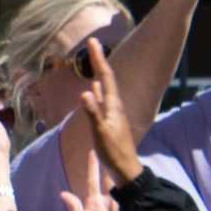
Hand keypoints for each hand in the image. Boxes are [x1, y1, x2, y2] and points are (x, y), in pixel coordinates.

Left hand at [61, 150, 132, 210]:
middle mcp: (104, 205)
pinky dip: (131, 188)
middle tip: (111, 146)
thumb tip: (64, 193)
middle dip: (109, 164)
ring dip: (121, 173)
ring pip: (120, 187)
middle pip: (108, 180)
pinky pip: (130, 199)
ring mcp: (118, 210)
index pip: (92, 181)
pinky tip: (134, 177)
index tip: (93, 150)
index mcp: (91, 206)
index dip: (93, 166)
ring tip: (124, 157)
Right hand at [74, 38, 143, 183]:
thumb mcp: (100, 133)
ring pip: (105, 86)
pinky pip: (102, 98)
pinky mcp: (109, 120)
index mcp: (113, 105)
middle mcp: (114, 105)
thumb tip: (85, 92)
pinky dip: (97, 88)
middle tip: (92, 43)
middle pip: (106, 77)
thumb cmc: (113, 152)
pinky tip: (94, 87)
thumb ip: (93, 112)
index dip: (98, 59)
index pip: (105, 76)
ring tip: (94, 60)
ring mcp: (112, 112)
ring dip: (98, 72)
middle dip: (98, 60)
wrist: (125, 169)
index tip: (92, 41)